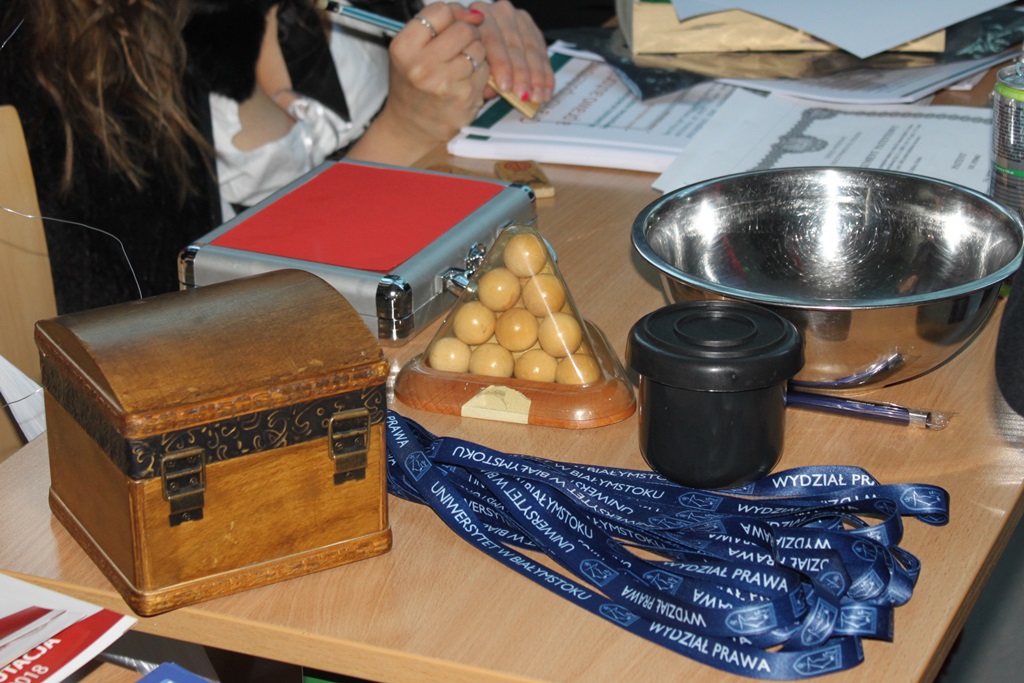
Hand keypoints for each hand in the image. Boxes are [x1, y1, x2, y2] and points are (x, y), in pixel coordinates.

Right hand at [348, 3, 488, 164]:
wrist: (410, 127)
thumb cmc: (412, 84)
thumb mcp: (411, 50)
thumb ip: (438, 25)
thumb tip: (476, 14)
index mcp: (404, 47)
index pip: (440, 11)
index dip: (453, 14)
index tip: (454, 24)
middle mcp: (422, 65)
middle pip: (464, 29)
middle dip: (467, 34)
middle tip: (459, 47)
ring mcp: (445, 83)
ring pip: (478, 49)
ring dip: (475, 54)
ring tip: (459, 67)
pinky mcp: (465, 96)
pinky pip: (485, 70)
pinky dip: (480, 73)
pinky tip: (465, 82)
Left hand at [465, 0, 552, 105]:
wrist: (480, 40)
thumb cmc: (471, 57)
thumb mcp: (471, 64)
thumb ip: (481, 76)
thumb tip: (494, 90)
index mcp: (477, 19)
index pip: (493, 41)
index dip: (501, 67)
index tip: (506, 88)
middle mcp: (498, 13)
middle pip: (514, 46)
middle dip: (521, 75)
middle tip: (524, 96)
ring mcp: (517, 18)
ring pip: (531, 49)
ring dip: (537, 76)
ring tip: (538, 96)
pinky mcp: (532, 27)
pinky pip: (542, 51)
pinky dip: (545, 72)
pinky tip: (546, 88)